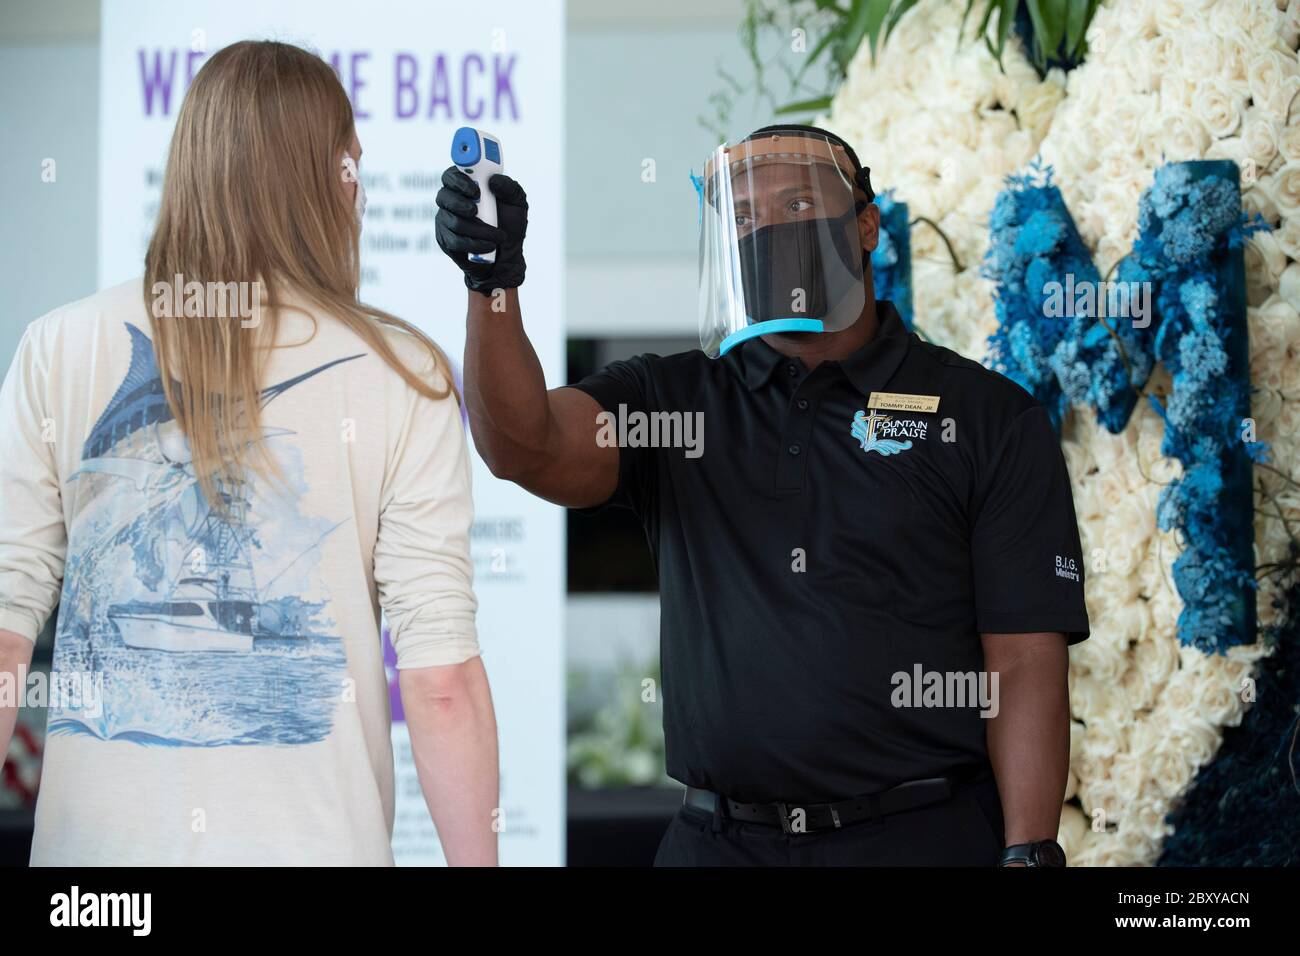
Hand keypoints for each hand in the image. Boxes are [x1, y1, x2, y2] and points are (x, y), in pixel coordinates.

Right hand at [435, 167, 527, 294]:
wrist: (507, 255)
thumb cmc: (510, 225)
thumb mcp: (517, 203)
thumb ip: (509, 187)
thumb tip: (493, 180)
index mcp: (466, 186)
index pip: (451, 176)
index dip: (458, 181)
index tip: (475, 190)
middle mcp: (452, 201)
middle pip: (443, 196)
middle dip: (460, 203)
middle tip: (475, 211)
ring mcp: (446, 220)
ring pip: (453, 222)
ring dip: (477, 229)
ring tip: (497, 236)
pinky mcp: (446, 240)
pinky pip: (454, 241)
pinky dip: (474, 244)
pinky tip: (488, 246)